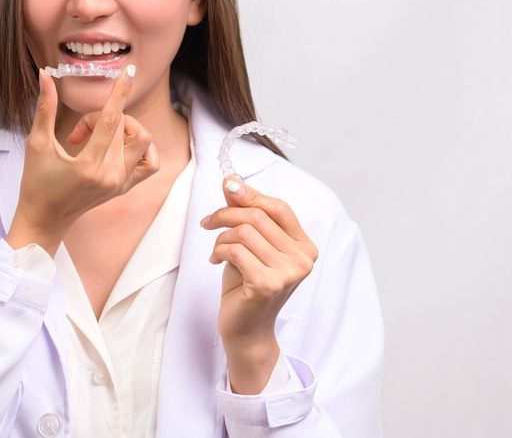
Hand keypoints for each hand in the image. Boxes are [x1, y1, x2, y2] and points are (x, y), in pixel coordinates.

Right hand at [7, 66, 159, 252]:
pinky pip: (149, 162)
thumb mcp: (37, 144)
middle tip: (77, 133)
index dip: (119, 92)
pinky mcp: (126, 187)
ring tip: (99, 138)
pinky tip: (119, 146)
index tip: (128, 71)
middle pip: (122, 127)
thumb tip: (45, 75)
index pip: (111, 120)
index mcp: (89, 166)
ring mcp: (121, 183)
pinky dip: (140, 148)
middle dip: (99, 119)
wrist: (45, 219)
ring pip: (141, 141)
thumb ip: (45, 108)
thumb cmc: (36, 183)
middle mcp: (111, 176)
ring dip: (123, 129)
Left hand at [202, 175, 318, 345]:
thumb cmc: (247, 285)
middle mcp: (302, 259)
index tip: (228, 186)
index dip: (252, 194)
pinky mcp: (268, 284)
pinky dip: (218, 252)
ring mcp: (288, 273)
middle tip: (207, 223)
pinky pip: (235, 251)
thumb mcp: (248, 245)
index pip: (279, 208)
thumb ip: (245, 214)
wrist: (246, 329)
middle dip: (226, 215)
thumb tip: (232, 181)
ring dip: (221, 237)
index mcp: (304, 246)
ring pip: (244, 232)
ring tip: (216, 250)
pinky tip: (216, 261)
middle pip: (258, 217)